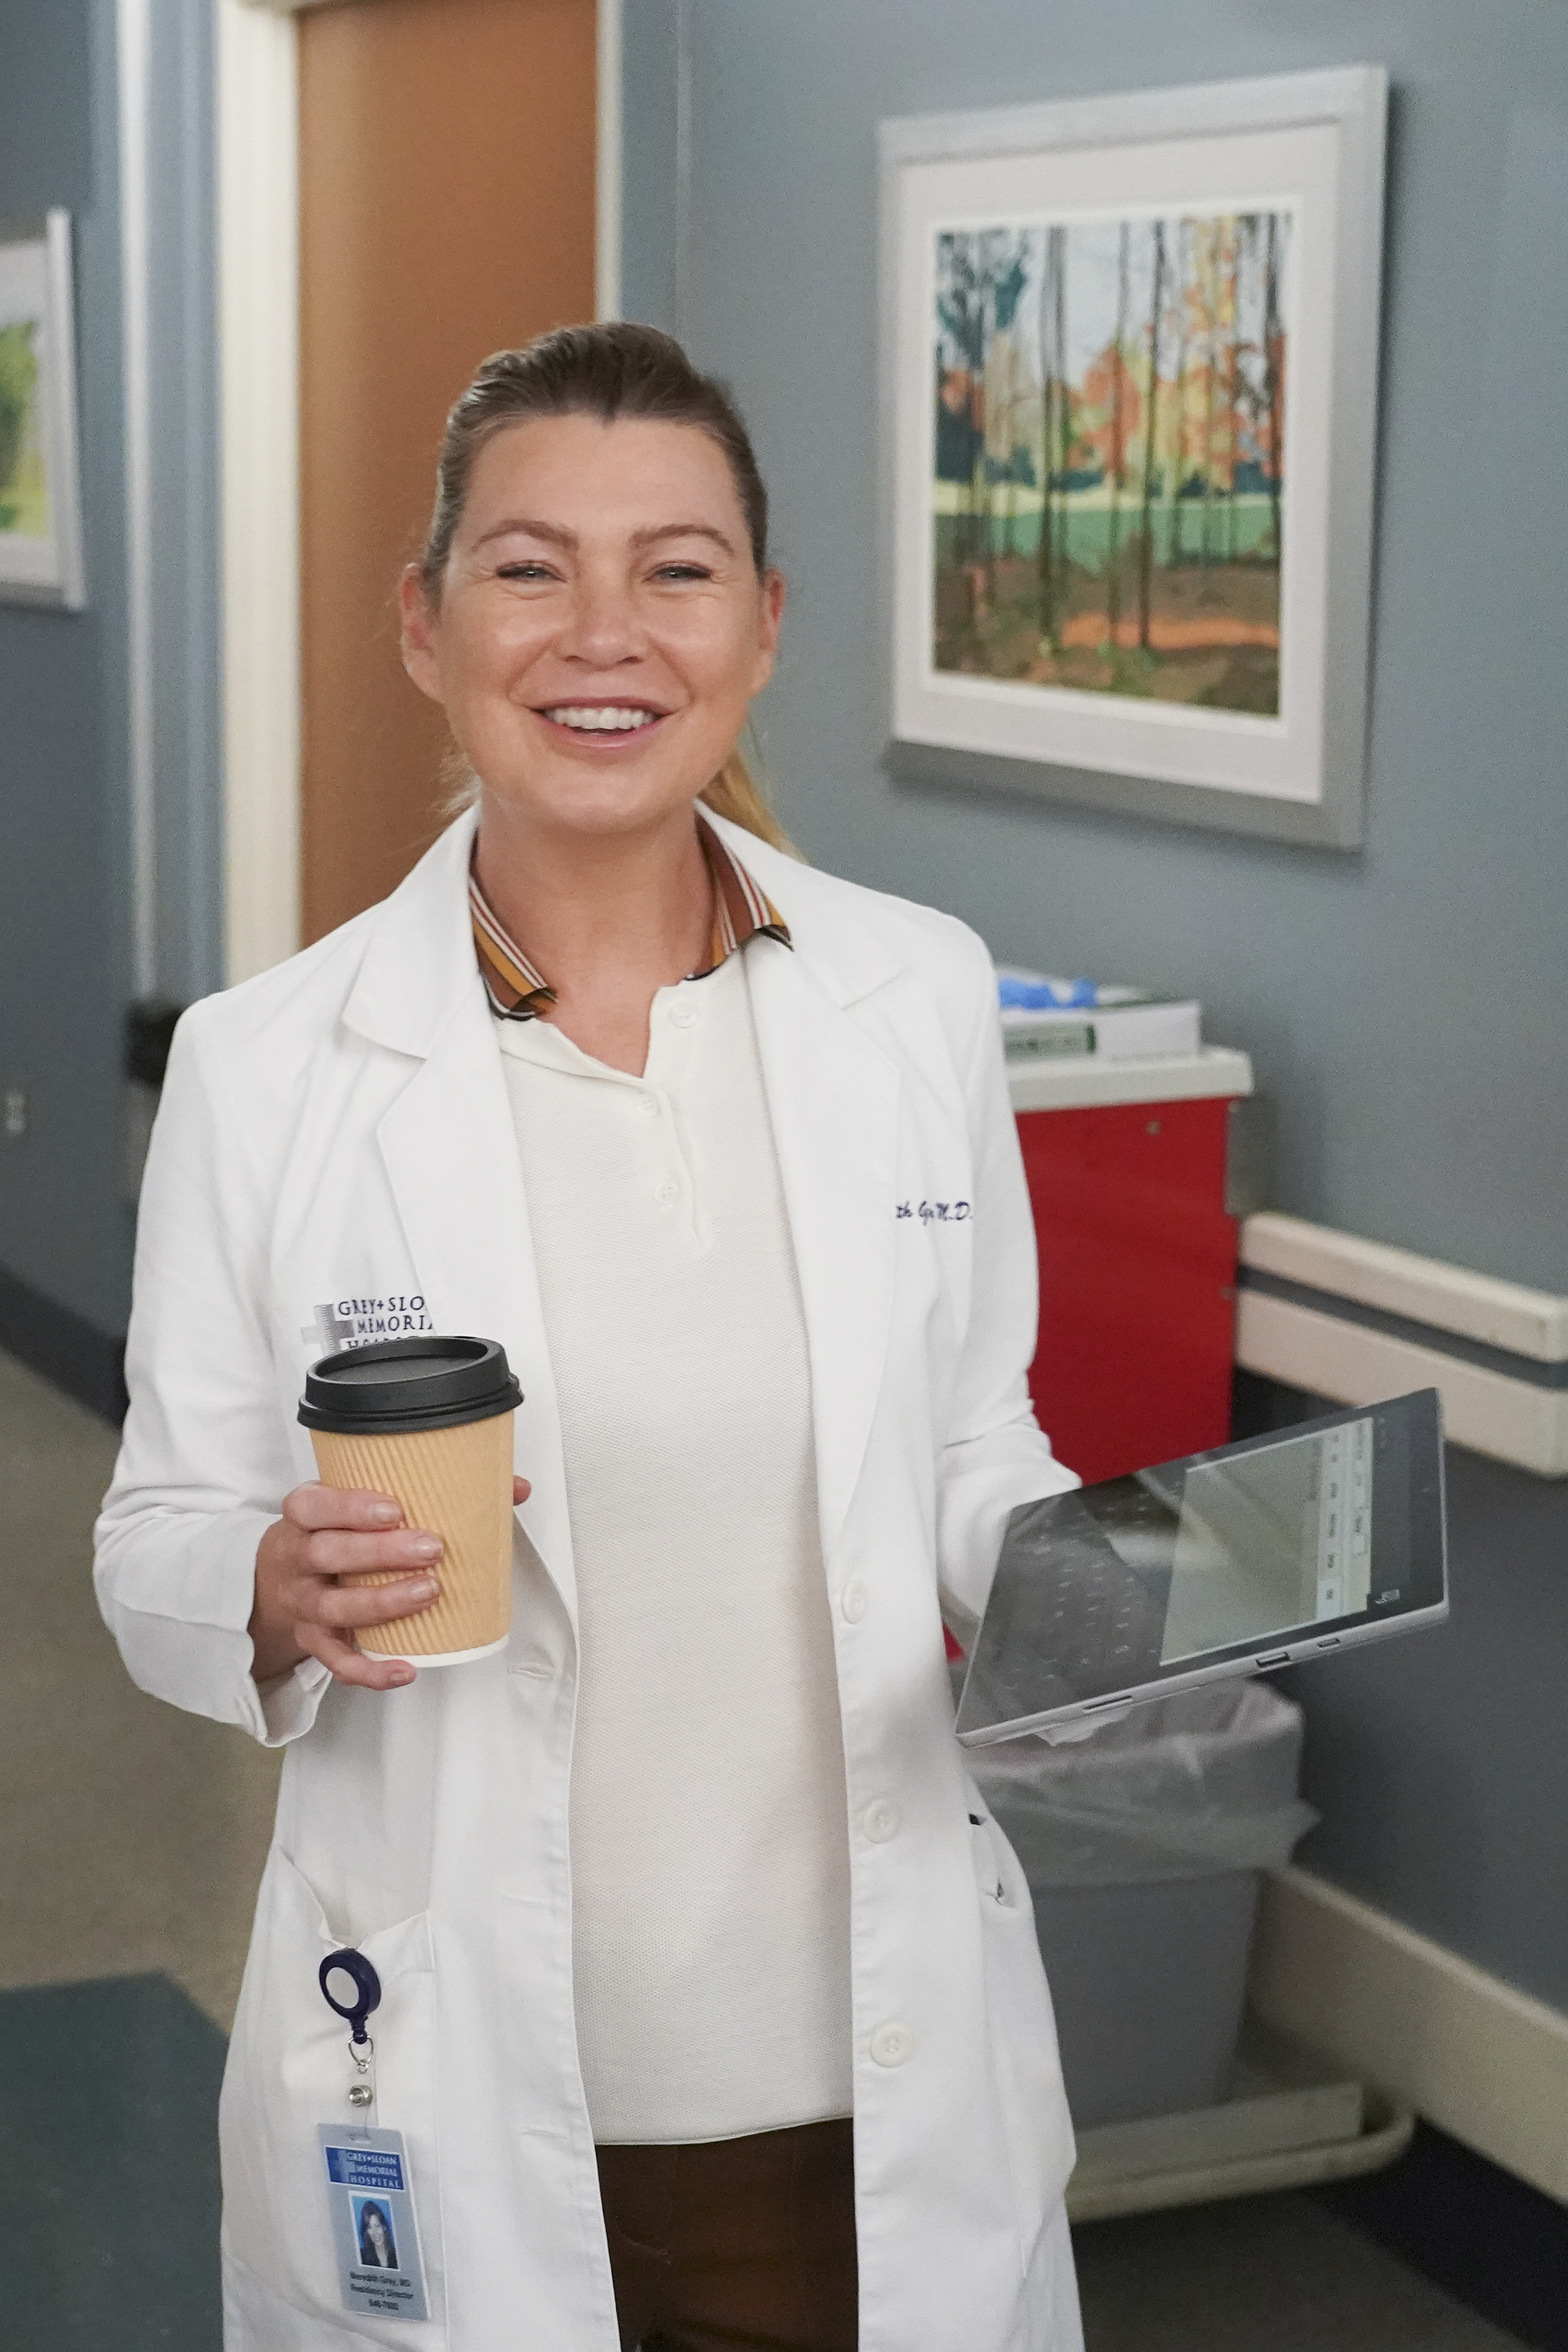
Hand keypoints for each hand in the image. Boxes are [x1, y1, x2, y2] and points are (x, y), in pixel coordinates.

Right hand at [250, 1475, 531, 1690]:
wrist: (274, 1579)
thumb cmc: (333, 1532)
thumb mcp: (357, 1504)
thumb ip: (426, 1488)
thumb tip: (512, 1486)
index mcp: (305, 1517)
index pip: (312, 1507)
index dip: (348, 1507)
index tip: (393, 1509)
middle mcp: (298, 1559)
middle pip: (328, 1554)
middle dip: (379, 1553)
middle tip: (430, 1548)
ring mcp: (304, 1604)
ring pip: (335, 1609)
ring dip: (383, 1603)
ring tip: (429, 1593)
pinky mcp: (314, 1641)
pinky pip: (338, 1661)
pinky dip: (370, 1669)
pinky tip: (405, 1667)